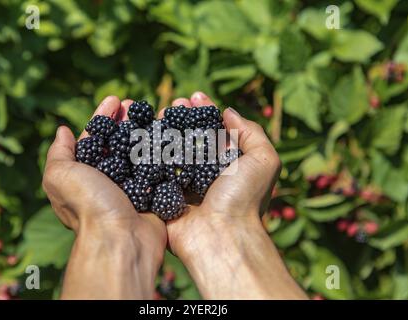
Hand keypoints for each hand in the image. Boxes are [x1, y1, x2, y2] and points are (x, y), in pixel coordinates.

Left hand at [42, 96, 165, 298]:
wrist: (121, 240)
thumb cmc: (88, 205)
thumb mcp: (60, 176)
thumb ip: (59, 153)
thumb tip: (62, 131)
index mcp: (86, 174)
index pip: (94, 138)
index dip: (103, 116)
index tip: (115, 99)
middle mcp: (109, 180)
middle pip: (118, 142)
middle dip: (126, 120)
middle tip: (135, 102)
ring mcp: (133, 186)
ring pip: (140, 151)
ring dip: (145, 130)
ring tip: (153, 111)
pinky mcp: (154, 194)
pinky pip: (159, 167)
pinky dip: (162, 150)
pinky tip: (169, 133)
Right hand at [158, 92, 306, 298]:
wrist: (221, 236)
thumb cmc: (244, 198)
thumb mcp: (263, 160)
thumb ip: (252, 132)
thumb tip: (228, 112)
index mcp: (226, 164)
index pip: (213, 130)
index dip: (204, 111)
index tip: (195, 96)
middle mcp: (204, 172)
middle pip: (189, 137)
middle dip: (181, 117)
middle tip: (174, 103)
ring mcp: (182, 184)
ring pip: (169, 150)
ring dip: (163, 130)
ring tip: (157, 112)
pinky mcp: (163, 196)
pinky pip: (153, 170)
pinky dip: (148, 151)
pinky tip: (143, 133)